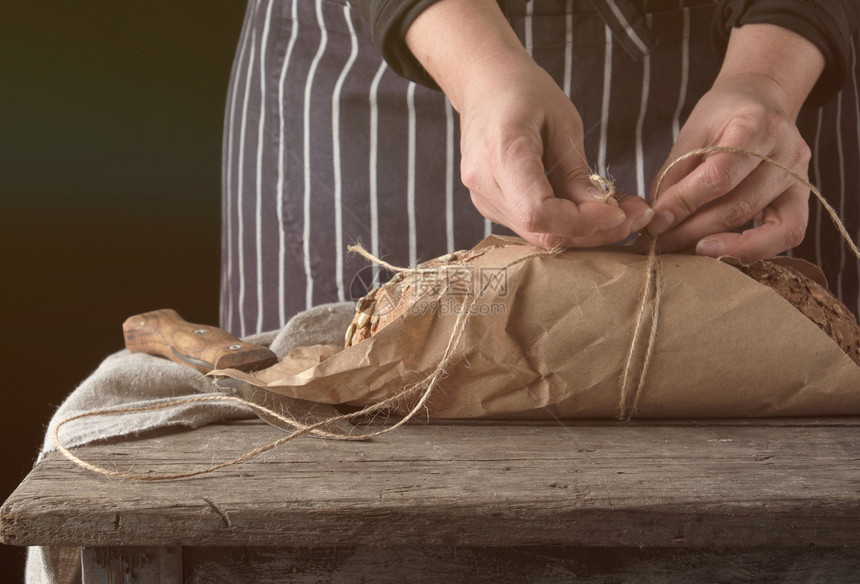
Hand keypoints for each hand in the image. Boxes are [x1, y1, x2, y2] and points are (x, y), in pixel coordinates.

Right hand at [458, 51, 652, 248]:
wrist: (484, 86)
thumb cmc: (524, 92)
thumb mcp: (563, 122)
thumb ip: (577, 173)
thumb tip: (605, 213)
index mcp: (500, 154)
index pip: (538, 213)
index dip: (581, 221)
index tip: (619, 212)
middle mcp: (484, 184)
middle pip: (540, 231)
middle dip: (592, 231)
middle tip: (637, 216)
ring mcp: (483, 199)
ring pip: (538, 235)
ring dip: (584, 231)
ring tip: (622, 211)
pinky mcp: (491, 206)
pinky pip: (532, 226)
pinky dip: (566, 223)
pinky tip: (592, 209)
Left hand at [643, 24, 824, 261]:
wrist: (759, 101)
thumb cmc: (721, 118)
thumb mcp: (691, 135)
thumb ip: (674, 176)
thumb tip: (657, 220)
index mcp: (757, 124)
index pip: (719, 175)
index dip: (685, 203)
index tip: (656, 222)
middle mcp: (787, 151)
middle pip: (739, 206)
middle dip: (693, 231)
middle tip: (660, 244)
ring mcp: (800, 176)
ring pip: (764, 227)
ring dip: (718, 246)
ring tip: (683, 249)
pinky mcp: (803, 198)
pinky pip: (787, 235)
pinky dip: (753, 250)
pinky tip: (719, 250)